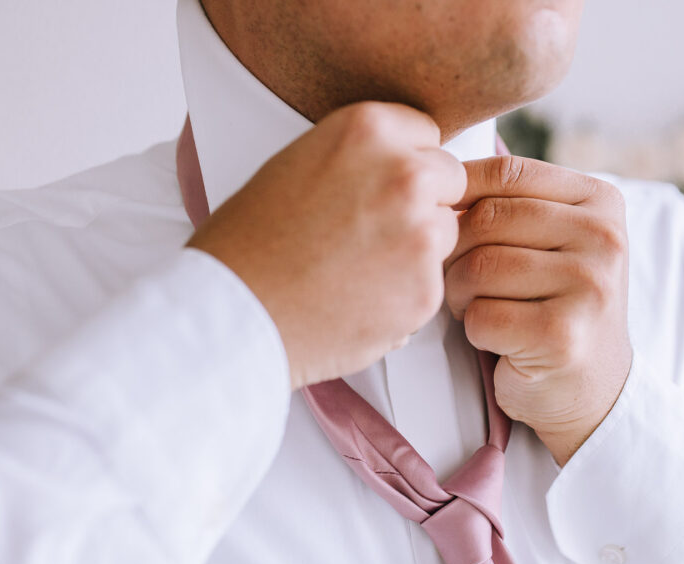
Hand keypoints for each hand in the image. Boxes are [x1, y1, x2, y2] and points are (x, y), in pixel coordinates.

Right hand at [187, 102, 466, 388]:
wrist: (234, 313)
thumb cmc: (251, 243)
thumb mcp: (298, 164)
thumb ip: (360, 157)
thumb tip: (404, 164)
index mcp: (367, 130)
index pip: (427, 133)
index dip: (406, 161)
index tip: (385, 184)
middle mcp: (404, 175)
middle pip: (449, 180)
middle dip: (425, 201)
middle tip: (376, 229)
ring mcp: (420, 235)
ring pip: (446, 234)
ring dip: (418, 250)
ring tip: (359, 267)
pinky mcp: (426, 290)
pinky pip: (432, 284)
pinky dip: (406, 294)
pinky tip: (360, 297)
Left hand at [445, 156, 631, 465]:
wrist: (593, 388)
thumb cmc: (553, 305)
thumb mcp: (551, 240)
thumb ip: (511, 203)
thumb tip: (434, 173)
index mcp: (601, 201)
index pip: (508, 173)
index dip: (459, 191)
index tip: (441, 218)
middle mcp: (604, 238)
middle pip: (487, 219)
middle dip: (456, 251)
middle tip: (460, 278)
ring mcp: (589, 286)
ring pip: (479, 267)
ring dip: (461, 293)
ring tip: (479, 306)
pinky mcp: (563, 335)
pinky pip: (482, 316)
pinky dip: (475, 330)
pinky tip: (497, 338)